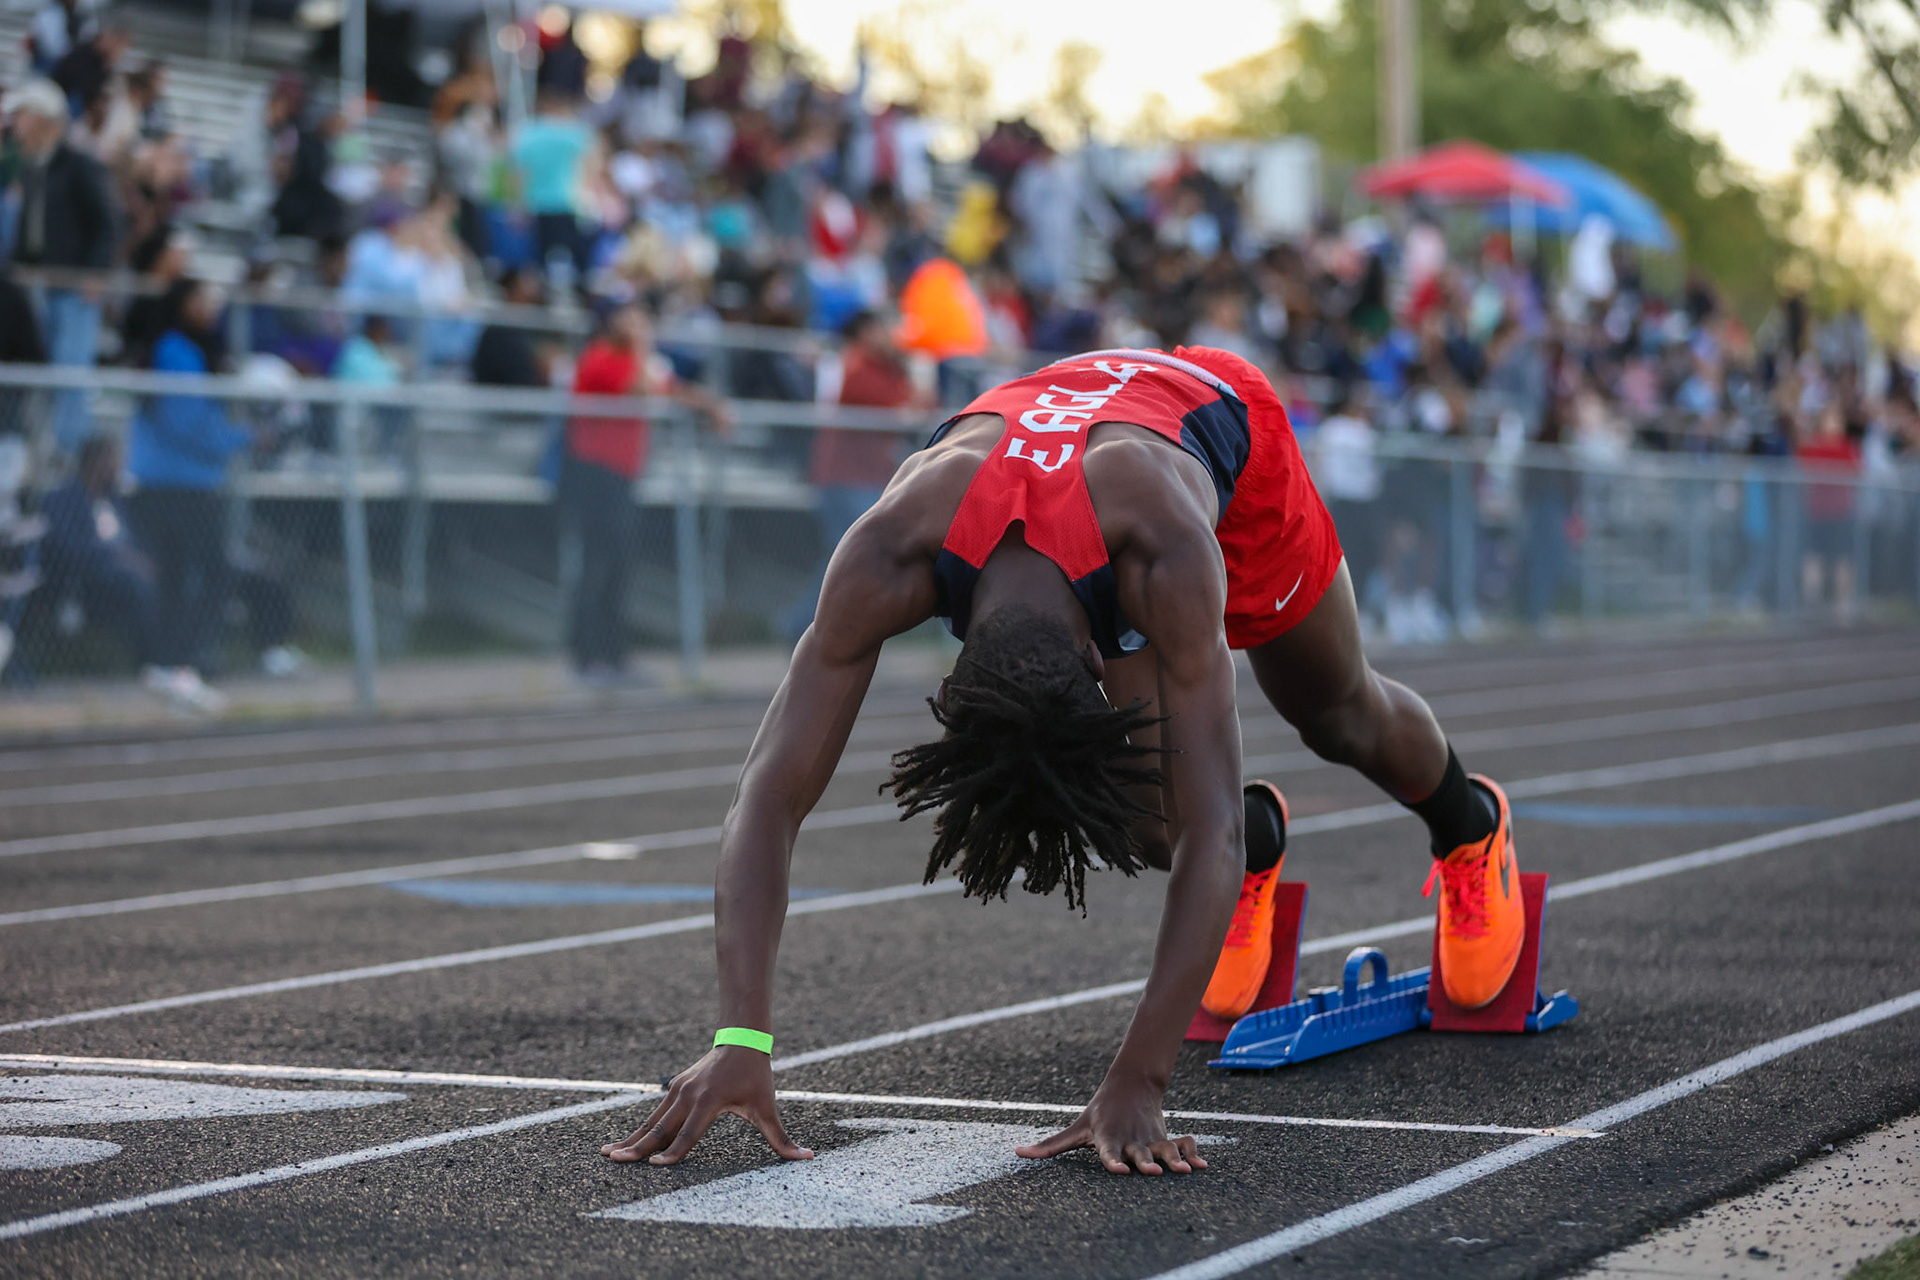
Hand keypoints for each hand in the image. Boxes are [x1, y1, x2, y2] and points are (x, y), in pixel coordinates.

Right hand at [600, 1046, 812, 1166]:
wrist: (741, 1039)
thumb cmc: (756, 1076)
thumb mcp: (768, 1107)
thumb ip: (782, 1138)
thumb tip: (807, 1157)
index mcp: (710, 1101)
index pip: (689, 1133)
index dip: (674, 1152)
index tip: (657, 1166)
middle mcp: (689, 1095)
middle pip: (661, 1127)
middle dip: (638, 1147)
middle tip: (617, 1162)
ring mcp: (678, 1091)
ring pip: (651, 1121)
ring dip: (630, 1139)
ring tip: (606, 1154)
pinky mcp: (674, 1090)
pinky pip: (652, 1115)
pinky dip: (636, 1130)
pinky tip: (620, 1144)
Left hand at [1013, 1074, 1207, 1175]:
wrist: (1131, 1084)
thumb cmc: (1099, 1114)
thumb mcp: (1076, 1129)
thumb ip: (1050, 1146)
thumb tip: (1018, 1155)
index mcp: (1108, 1139)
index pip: (1108, 1152)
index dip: (1113, 1162)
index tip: (1119, 1170)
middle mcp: (1131, 1140)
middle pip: (1139, 1153)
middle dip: (1147, 1163)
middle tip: (1153, 1172)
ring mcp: (1151, 1139)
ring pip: (1164, 1149)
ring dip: (1174, 1160)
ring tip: (1184, 1171)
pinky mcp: (1166, 1137)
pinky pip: (1183, 1144)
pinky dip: (1193, 1153)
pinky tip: (1203, 1167)